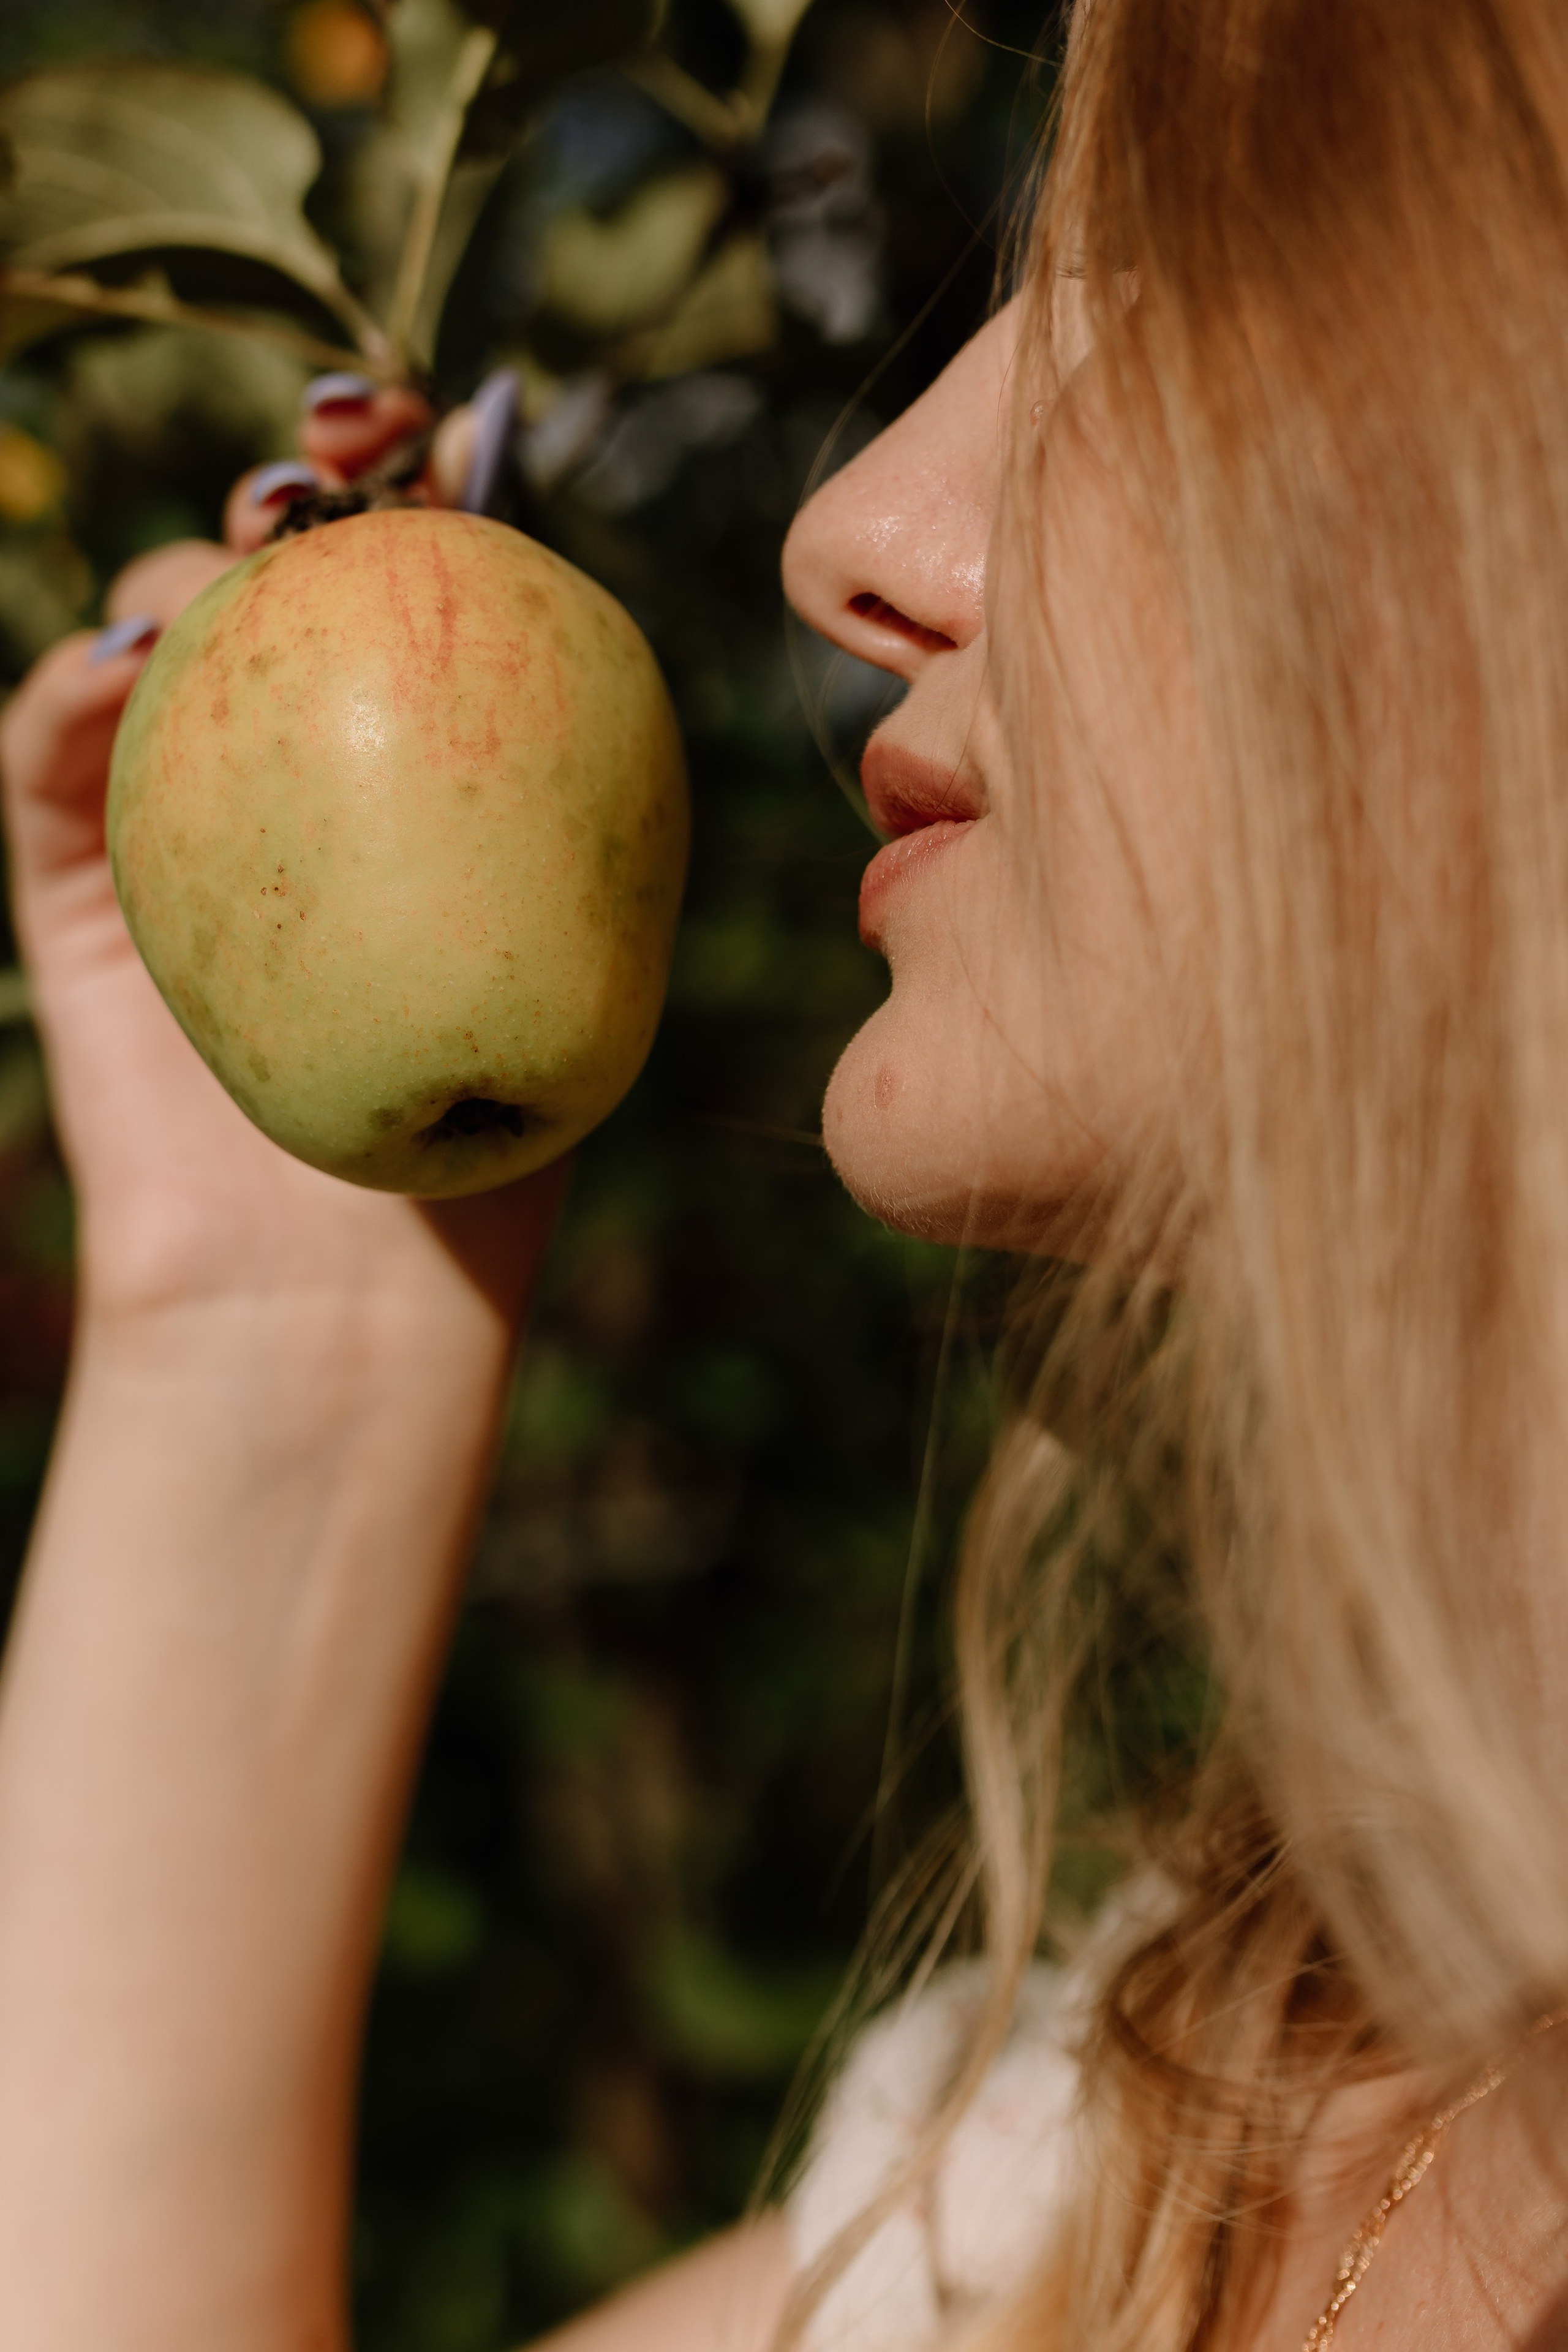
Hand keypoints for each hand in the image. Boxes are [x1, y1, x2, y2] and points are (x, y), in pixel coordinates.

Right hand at [0, 371, 554, 1338]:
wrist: (348, 1294)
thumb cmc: (486, 1147)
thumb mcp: (579, 963)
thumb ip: (589, 802)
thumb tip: (621, 613)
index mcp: (415, 774)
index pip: (415, 588)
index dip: (421, 476)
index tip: (454, 423)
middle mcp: (292, 773)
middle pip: (277, 574)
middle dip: (301, 475)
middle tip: (343, 447)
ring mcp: (172, 816)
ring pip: (154, 627)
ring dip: (187, 562)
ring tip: (243, 566)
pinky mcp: (69, 880)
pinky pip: (45, 751)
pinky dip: (68, 687)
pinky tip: (121, 667)